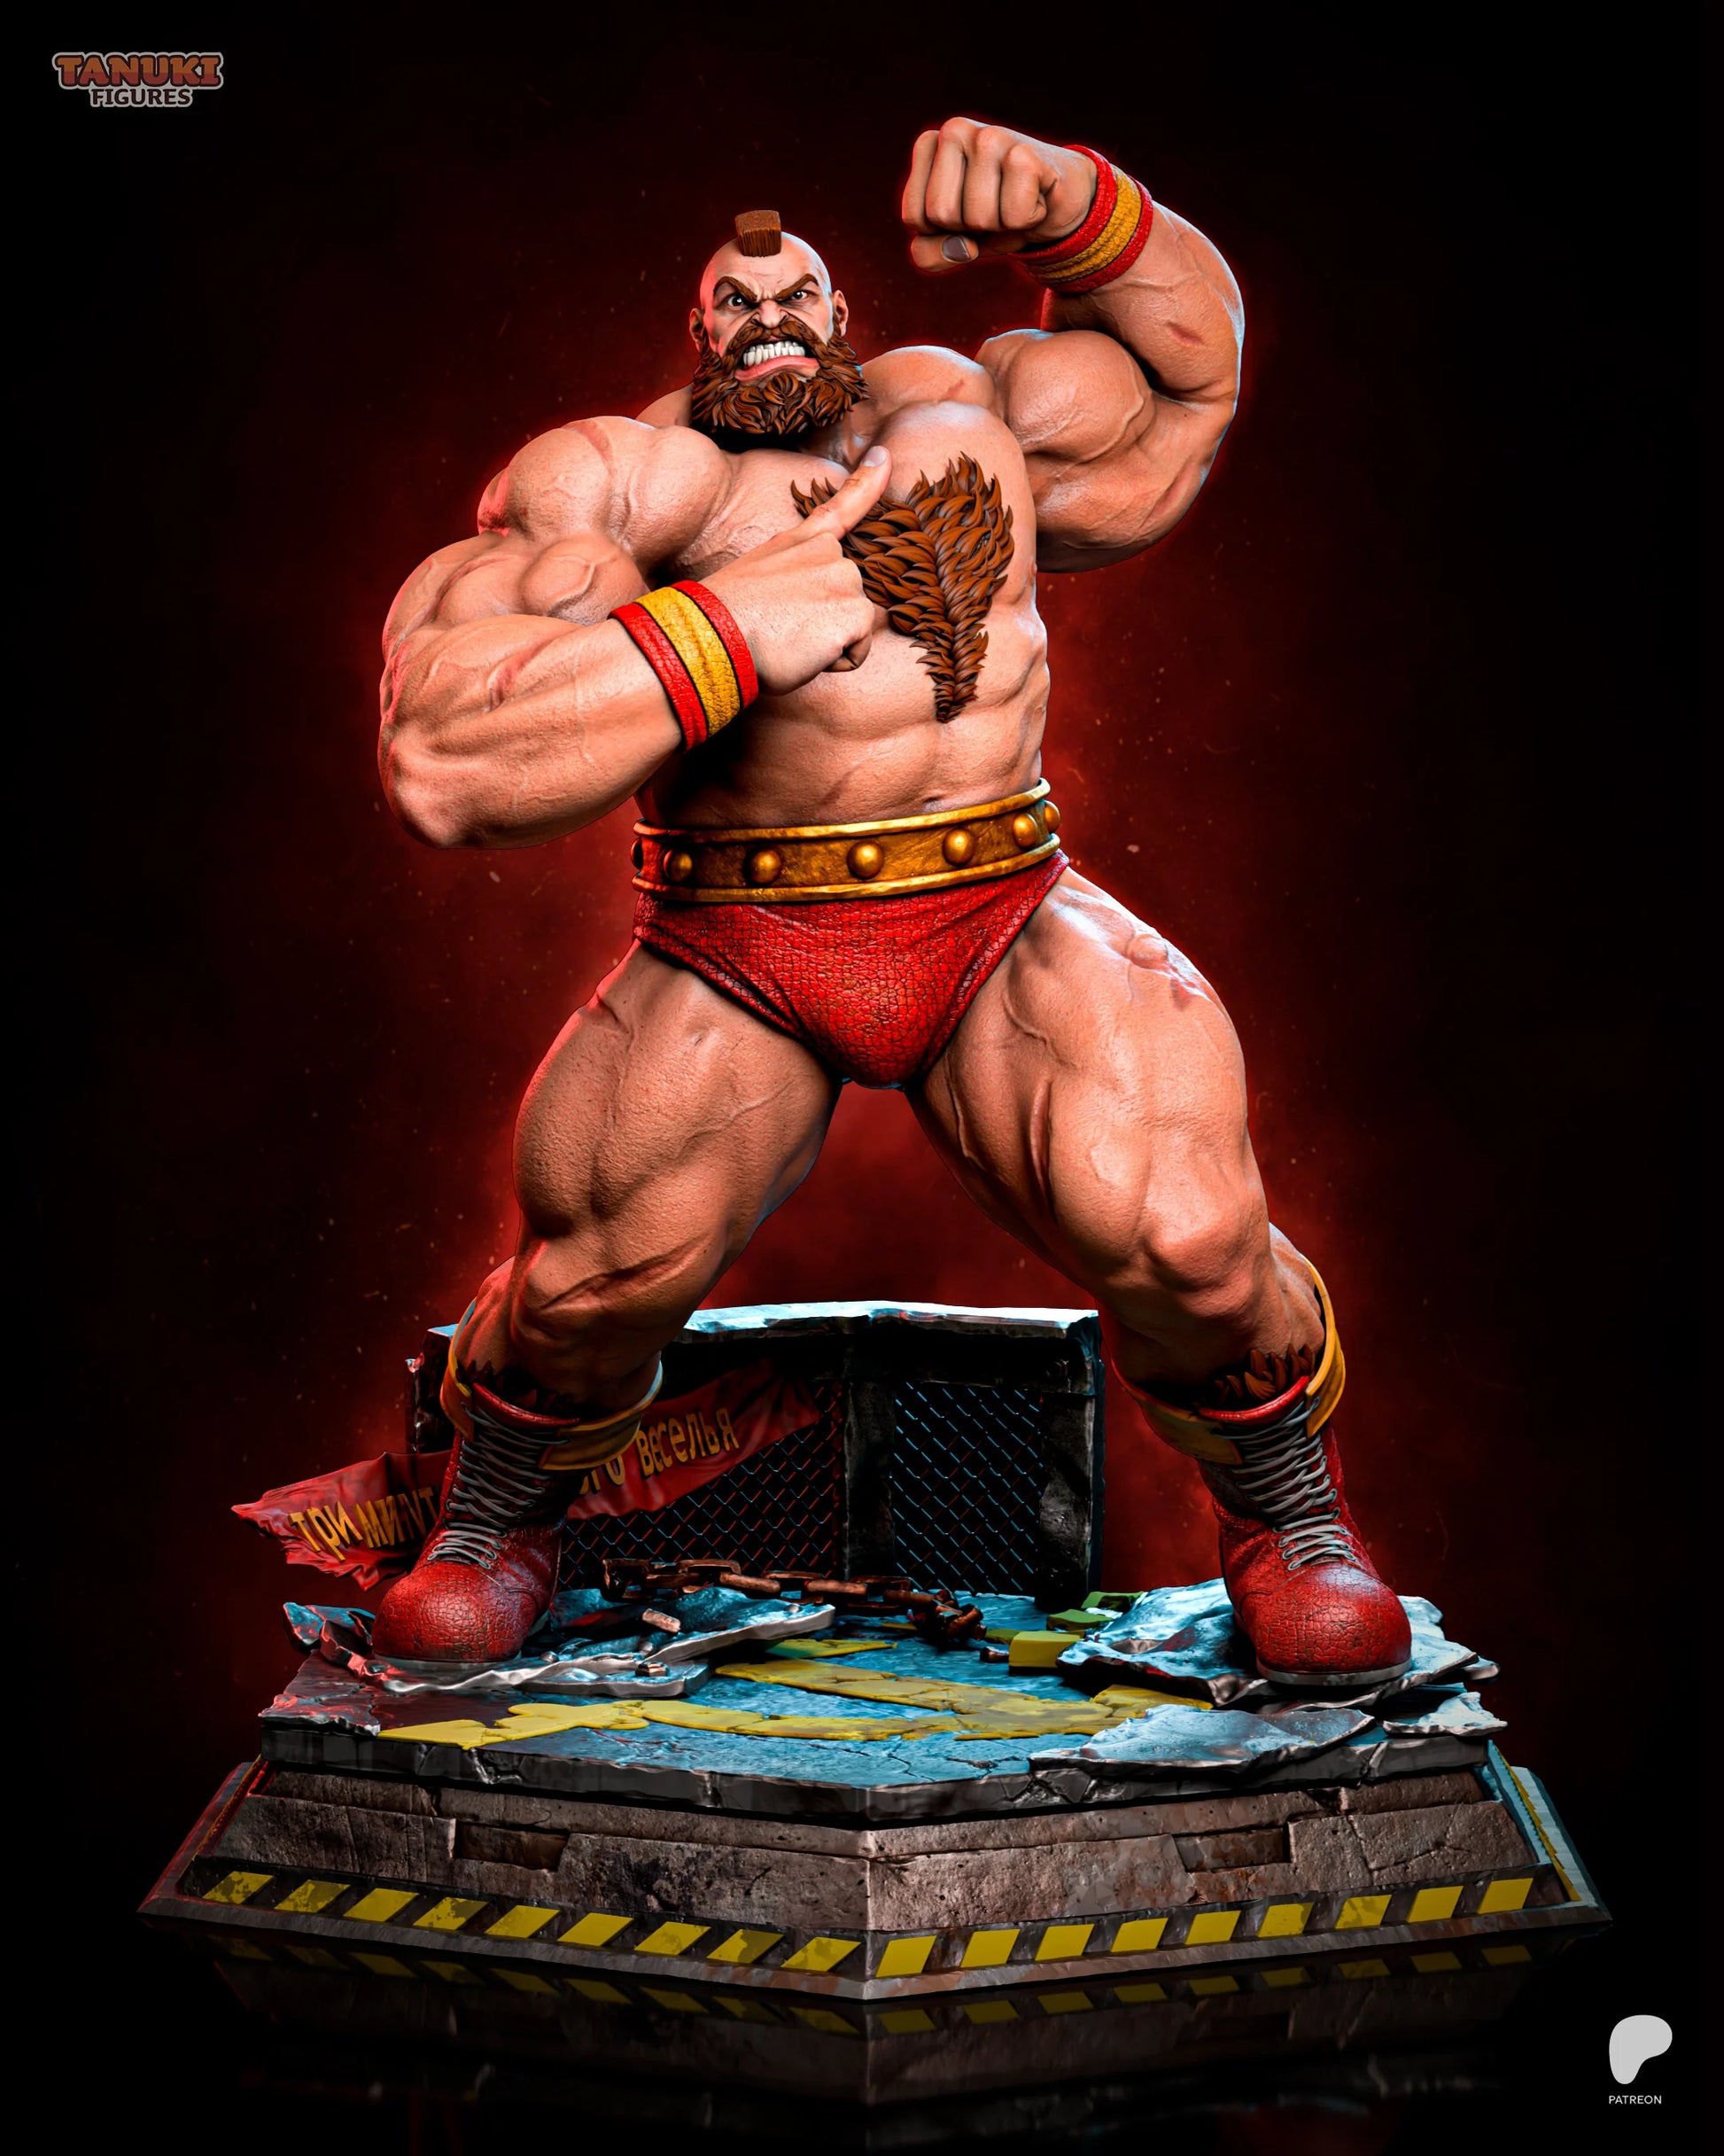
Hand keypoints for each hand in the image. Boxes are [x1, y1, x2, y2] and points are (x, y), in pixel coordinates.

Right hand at [702, 448, 891, 689]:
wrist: (713, 633)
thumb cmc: (722, 619)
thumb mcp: (753, 578)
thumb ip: (790, 575)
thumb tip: (799, 598)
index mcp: (801, 542)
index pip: (840, 509)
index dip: (867, 483)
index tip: (884, 456)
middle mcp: (829, 553)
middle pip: (849, 600)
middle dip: (825, 625)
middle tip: (782, 629)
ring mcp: (845, 578)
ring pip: (854, 629)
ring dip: (827, 646)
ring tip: (788, 641)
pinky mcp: (854, 611)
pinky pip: (857, 654)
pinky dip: (833, 664)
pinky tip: (802, 653)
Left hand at [902, 120, 1096, 272]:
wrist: (1054, 198)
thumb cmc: (997, 213)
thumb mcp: (954, 240)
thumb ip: (929, 254)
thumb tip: (960, 248)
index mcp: (928, 144)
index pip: (915, 216)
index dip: (943, 231)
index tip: (966, 210)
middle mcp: (954, 130)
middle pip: (942, 215)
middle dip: (970, 228)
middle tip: (993, 206)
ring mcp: (990, 136)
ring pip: (978, 218)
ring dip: (1001, 225)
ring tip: (1014, 200)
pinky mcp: (1025, 154)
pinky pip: (1013, 217)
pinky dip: (1027, 220)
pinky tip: (1035, 197)